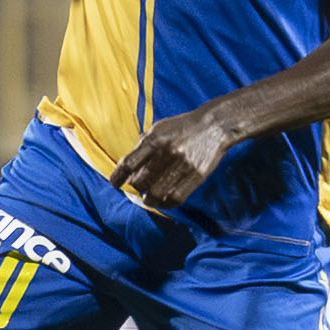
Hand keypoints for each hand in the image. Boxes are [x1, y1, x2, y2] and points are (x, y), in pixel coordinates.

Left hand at [112, 107, 235, 209]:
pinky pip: (175, 198)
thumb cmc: (182, 128)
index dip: (117, 177)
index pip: (128, 164)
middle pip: (140, 182)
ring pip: (156, 194)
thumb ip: (143, 146)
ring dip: (149, 200)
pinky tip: (163, 202)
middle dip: (137, 188)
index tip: (115, 184)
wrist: (214, 125)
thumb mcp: (159, 129)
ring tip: (149, 198)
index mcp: (154, 139)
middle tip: (140, 187)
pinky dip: (165, 204)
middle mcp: (166, 152)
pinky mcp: (196, 176)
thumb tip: (127, 169)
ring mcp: (182, 165)